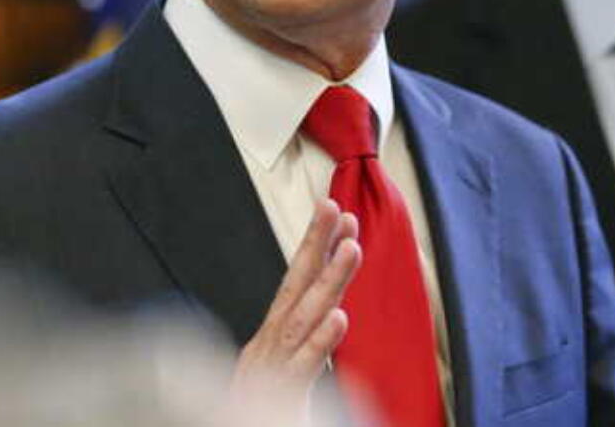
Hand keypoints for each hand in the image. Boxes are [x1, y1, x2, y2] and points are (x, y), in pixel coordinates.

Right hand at [225, 199, 360, 425]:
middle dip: (315, 245)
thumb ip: (306, 342)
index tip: (341, 218)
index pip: (297, 286)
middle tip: (336, 208)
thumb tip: (330, 312)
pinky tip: (340, 319)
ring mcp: (269, 373)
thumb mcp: (285, 371)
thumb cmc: (262, 414)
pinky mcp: (279, 403)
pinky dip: (319, 343)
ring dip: (327, 281)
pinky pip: (301, 370)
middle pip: (294, 288)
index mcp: (271, 340)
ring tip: (352, 249)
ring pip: (302, 320)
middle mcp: (267, 349)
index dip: (319, 250)